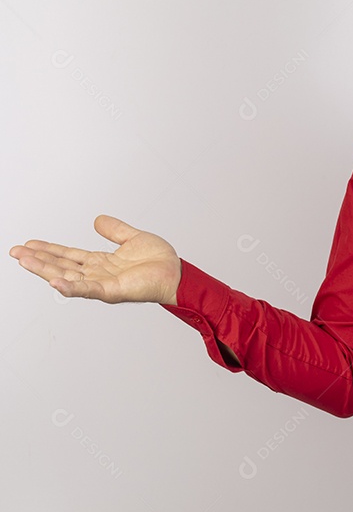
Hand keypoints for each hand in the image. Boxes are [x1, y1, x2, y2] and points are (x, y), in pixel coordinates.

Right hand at [9, 215, 180, 304]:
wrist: (177, 273)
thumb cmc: (159, 261)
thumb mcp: (133, 238)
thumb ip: (114, 230)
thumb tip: (97, 220)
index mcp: (101, 262)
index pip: (68, 256)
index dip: (48, 250)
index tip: (28, 244)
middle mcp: (97, 274)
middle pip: (61, 266)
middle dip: (38, 260)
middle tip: (15, 252)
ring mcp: (103, 284)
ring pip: (68, 277)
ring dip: (45, 270)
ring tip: (24, 261)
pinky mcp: (112, 291)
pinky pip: (88, 289)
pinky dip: (71, 286)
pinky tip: (54, 280)